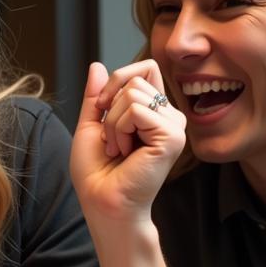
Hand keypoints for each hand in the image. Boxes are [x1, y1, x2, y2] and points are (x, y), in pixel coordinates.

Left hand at [70, 61, 185, 227]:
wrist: (101, 201)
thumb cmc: (97, 172)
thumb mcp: (91, 126)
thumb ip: (96, 96)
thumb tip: (97, 65)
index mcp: (154, 112)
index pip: (145, 69)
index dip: (117, 80)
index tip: (101, 109)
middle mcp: (169, 116)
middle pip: (136, 78)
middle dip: (110, 107)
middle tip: (112, 140)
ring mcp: (174, 126)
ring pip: (135, 92)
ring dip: (113, 123)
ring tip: (118, 149)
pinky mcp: (172, 137)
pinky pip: (137, 111)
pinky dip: (120, 130)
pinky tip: (125, 153)